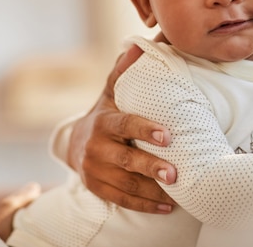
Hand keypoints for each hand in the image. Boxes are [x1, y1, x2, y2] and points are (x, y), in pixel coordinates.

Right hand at [68, 44, 177, 213]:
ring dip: (151, 191)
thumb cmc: (106, 112)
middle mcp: (96, 147)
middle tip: (175, 173)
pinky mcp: (96, 187)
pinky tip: (166, 206)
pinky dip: (144, 204)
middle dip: (150, 167)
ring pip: (123, 184)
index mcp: (104, 121)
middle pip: (125, 160)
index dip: (145, 130)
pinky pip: (120, 199)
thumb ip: (125, 71)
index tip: (168, 135)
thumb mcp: (112, 91)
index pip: (125, 125)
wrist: (76, 141)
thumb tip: (139, 46)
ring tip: (176, 193)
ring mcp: (94, 170)